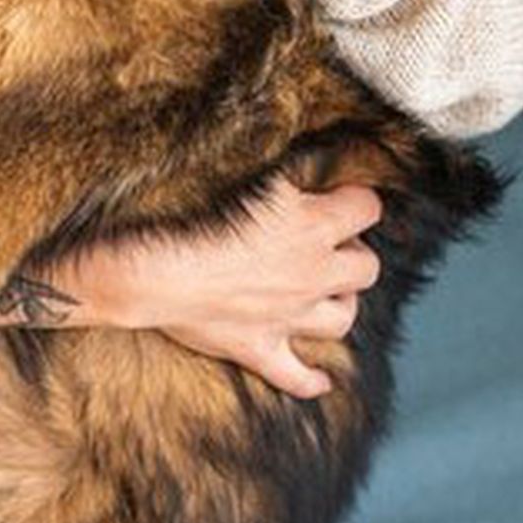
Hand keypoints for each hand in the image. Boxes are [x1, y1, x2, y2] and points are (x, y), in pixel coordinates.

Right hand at [0, 174, 382, 399]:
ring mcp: (290, 317)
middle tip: (330, 241)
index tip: (344, 193)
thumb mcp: (247, 172)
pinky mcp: (262, 348)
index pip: (367, 208)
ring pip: (343, 318)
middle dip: (354, 252)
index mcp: (313, 225)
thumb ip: (279, 162)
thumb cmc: (194, 209)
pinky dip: (311, 378)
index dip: (358, 199)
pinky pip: (298, 376)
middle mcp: (313, 274)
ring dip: (340, 302)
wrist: (156, 270)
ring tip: (326, 290)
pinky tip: (319, 377)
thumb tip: (297, 144)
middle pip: (365, 267)